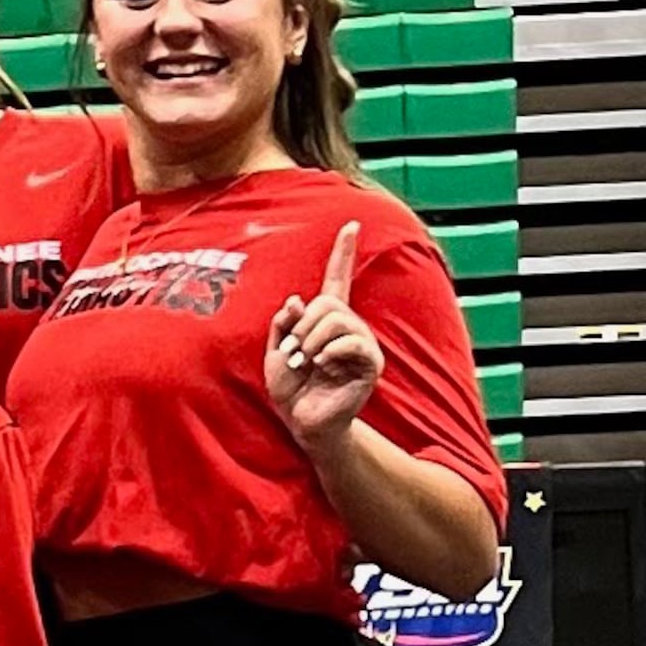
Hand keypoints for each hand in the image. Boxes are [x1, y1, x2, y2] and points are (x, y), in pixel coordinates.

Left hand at [266, 221, 384, 446]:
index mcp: (326, 320)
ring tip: (308, 363)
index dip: (343, 252)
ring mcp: (362, 344)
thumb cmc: (291, 388)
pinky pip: (351, 343)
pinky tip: (324, 367)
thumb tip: (297, 299)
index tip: (351, 224)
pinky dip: (329, 353)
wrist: (302, 421)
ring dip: (311, 342)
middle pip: (328, 303)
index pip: (337, 279)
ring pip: (337, 320)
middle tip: (296, 353)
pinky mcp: (370, 363)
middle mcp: (349, 326)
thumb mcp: (275, 351)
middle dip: (302, 327)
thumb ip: (282, 324)